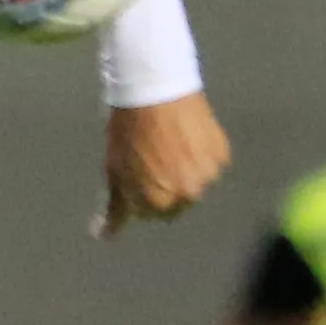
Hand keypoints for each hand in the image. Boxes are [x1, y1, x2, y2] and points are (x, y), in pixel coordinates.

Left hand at [98, 91, 230, 236]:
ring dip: (186, 172)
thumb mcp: (115, 170)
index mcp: (159, 203)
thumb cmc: (128, 130)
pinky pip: (211, 164)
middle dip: (166, 186)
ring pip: (196, 183)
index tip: (137, 171)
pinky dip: (201, 156)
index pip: (152, 213)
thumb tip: (102, 236)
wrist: (154, 89)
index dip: (142, 193)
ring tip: (171, 145)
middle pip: (178, 202)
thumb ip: (115, 208)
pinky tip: (187, 137)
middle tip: (156, 158)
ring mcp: (209, 175)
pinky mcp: (222, 154)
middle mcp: (188, 195)